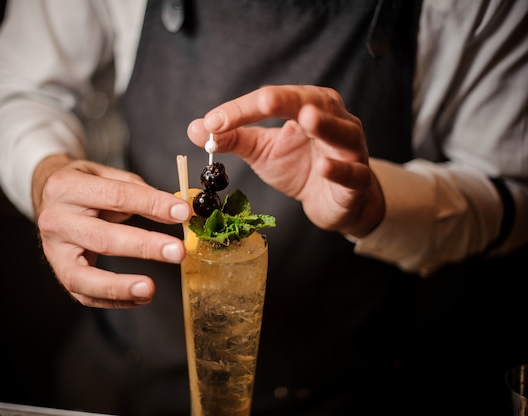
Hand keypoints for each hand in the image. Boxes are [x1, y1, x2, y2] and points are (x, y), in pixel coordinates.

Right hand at [32, 154, 190, 308]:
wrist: (47, 196)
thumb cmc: (83, 185)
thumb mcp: (106, 175)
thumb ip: (140, 191)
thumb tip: (177, 212)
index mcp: (66, 186)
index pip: (116, 196)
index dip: (153, 204)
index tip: (182, 213)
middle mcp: (55, 219)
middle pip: (102, 238)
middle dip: (144, 246)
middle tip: (177, 252)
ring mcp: (53, 250)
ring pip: (83, 276)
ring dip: (119, 286)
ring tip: (149, 289)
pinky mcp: (59, 272)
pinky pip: (84, 294)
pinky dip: (114, 300)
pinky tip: (140, 298)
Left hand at [187, 85, 384, 237]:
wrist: (334, 201)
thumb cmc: (300, 166)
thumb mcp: (262, 150)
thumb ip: (232, 137)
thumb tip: (195, 127)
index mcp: (308, 105)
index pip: (274, 99)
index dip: (242, 109)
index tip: (212, 122)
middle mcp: (334, 120)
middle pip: (311, 103)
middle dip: (287, 102)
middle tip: (264, 102)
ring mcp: (350, 149)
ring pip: (340, 133)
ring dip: (325, 127)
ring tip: (308, 120)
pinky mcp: (357, 180)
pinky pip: (351, 172)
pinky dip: (339, 169)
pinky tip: (324, 167)